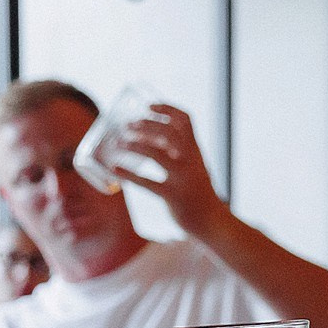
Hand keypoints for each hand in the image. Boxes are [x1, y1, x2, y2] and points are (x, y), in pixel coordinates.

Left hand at [113, 104, 228, 240]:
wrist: (212, 221)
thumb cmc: (199, 193)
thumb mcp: (196, 167)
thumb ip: (181, 153)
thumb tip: (153, 140)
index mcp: (196, 151)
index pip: (186, 120)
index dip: (167, 108)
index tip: (149, 105)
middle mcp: (191, 161)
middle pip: (169, 133)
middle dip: (147, 125)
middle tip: (128, 125)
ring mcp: (183, 178)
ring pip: (157, 155)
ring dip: (136, 146)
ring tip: (119, 143)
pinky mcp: (173, 196)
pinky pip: (147, 183)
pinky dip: (129, 174)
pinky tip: (115, 169)